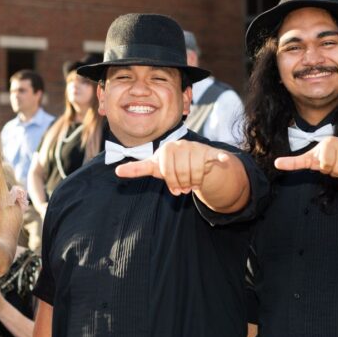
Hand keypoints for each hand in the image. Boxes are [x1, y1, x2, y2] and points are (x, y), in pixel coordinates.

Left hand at [115, 140, 232, 195]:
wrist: (194, 160)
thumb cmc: (171, 165)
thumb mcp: (155, 167)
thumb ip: (138, 168)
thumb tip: (116, 171)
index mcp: (166, 149)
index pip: (166, 170)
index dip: (171, 183)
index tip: (174, 191)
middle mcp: (181, 145)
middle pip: (181, 173)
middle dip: (183, 185)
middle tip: (185, 190)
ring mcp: (196, 148)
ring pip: (196, 172)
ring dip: (195, 183)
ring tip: (193, 185)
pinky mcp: (209, 152)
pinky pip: (215, 156)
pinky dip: (219, 159)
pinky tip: (221, 160)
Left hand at [274, 137, 337, 180]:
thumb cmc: (326, 157)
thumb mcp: (311, 159)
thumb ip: (294, 162)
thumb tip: (275, 163)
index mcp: (327, 145)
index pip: (324, 163)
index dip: (324, 167)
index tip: (323, 165)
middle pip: (334, 170)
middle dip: (334, 172)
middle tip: (335, 167)